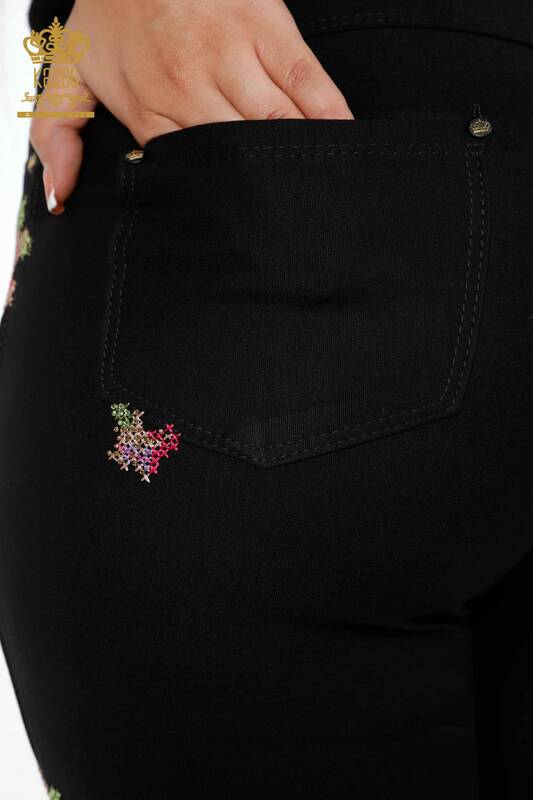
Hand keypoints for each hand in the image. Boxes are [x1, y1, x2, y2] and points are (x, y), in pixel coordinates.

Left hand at [30, 0, 353, 213]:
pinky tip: (342, 146)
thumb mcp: (70, 72)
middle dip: (267, 200)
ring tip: (322, 201)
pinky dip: (331, 119)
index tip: (241, 237)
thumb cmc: (113, 16)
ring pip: (279, 128)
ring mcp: (235, 55)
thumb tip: (60, 199)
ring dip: (300, 167)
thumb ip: (56, 135)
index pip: (191, 176)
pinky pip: (310, 83)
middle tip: (289, 234)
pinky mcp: (270, 27)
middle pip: (239, 160)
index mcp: (149, 107)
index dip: (219, 209)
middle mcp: (192, 85)